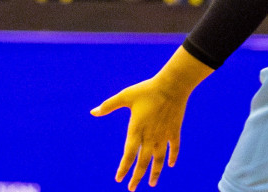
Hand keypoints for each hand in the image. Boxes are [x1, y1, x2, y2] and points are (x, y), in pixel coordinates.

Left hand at [91, 73, 190, 189]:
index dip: (123, 168)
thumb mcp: (124, 96)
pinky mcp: (175, 131)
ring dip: (155, 172)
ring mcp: (164, 136)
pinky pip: (174, 148)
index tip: (118, 178)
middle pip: (143, 162)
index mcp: (136, 130)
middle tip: (131, 189)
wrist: (172, 86)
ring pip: (159, 160)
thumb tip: (92, 112)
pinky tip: (170, 165)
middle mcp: (150, 137)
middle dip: (136, 177)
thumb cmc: (146, 90)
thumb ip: (108, 105)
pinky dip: (172, 157)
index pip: (128, 155)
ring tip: (151, 183)